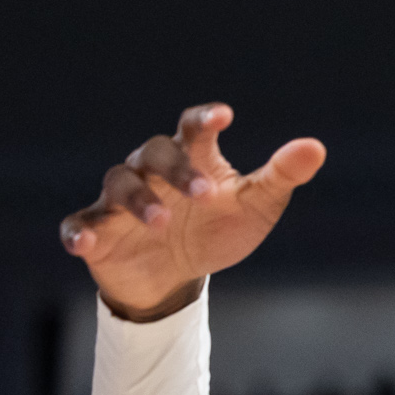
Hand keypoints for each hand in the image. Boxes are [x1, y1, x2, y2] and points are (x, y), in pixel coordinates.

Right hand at [59, 104, 325, 320]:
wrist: (179, 277)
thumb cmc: (218, 230)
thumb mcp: (257, 206)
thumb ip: (282, 176)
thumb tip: (316, 147)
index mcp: (192, 159)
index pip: (193, 128)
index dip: (204, 120)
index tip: (222, 117)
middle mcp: (152, 172)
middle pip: (154, 152)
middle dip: (177, 171)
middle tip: (204, 196)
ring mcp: (120, 200)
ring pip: (119, 184)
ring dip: (139, 201)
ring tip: (163, 224)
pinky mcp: (97, 231)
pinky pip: (79, 223)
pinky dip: (78, 230)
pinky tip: (84, 242)